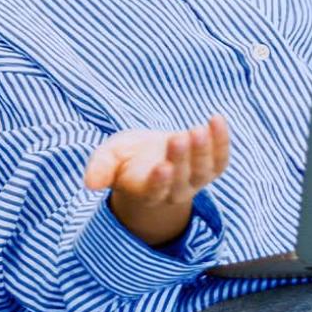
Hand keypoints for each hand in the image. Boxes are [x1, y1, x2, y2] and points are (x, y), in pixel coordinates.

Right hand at [83, 114, 230, 247]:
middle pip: (181, 180)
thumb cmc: (127, 158)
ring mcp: (195, 181)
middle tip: (179, 137)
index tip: (162, 167)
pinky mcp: (212, 167)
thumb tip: (90, 184)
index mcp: (146, 191)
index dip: (159, 182)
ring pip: (203, 171)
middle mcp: (173, 191)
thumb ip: (100, 168)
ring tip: (199, 128)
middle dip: (182, 159)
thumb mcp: (108, 158)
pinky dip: (222, 140)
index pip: (155, 192)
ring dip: (203, 150)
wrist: (153, 157)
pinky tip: (217, 119)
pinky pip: (220, 158)